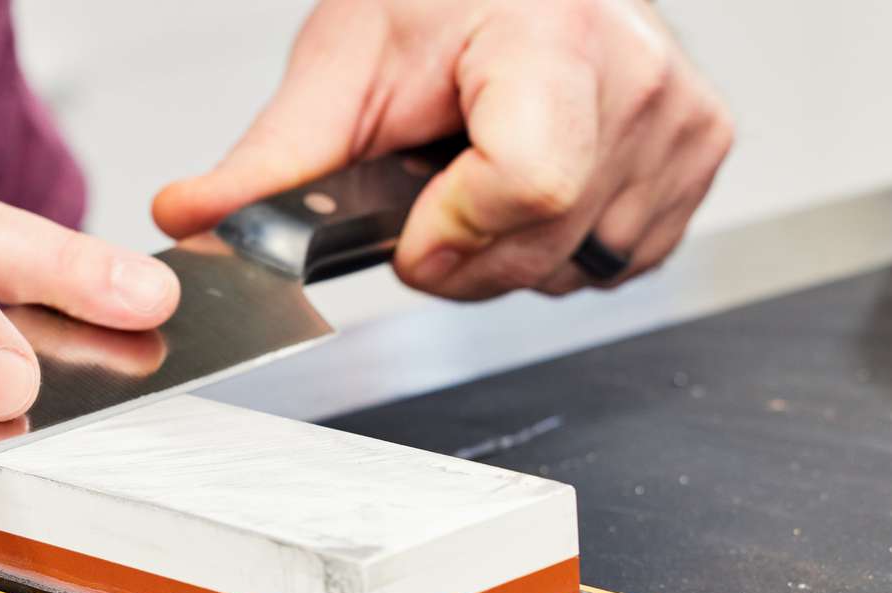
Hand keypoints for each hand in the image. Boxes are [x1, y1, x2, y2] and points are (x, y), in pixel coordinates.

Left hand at [153, 0, 732, 299]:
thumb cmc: (437, 2)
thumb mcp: (342, 68)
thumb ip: (272, 161)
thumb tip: (189, 219)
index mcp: (553, 38)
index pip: (527, 185)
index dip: (451, 230)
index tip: (414, 218)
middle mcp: (637, 78)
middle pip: (540, 246)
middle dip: (460, 254)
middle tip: (434, 193)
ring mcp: (681, 120)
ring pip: (577, 268)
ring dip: (511, 252)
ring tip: (488, 171)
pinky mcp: (701, 154)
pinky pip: (620, 260)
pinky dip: (564, 245)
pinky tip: (538, 184)